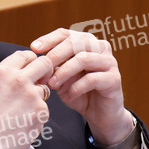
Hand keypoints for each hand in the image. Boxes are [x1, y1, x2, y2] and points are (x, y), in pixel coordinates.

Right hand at [0, 50, 53, 148]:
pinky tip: (24, 121)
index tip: (32, 67)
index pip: (27, 54)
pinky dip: (37, 114)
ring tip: (21, 110)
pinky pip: (44, 107)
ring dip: (38, 97)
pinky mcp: (41, 110)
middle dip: (45, 71)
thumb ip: (10, 76)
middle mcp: (18, 79)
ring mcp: (32, 94)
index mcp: (3, 71)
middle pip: (44, 63)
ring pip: (44, 88)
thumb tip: (29, 69)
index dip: (31, 61)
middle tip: (41, 80)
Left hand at [32, 29, 133, 145]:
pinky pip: (92, 78)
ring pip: (83, 59)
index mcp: (86, 43)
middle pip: (75, 42)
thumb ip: (53, 68)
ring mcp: (109, 62)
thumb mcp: (61, 78)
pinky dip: (76, 87)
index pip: (66, 34)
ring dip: (64, 72)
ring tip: (52, 85)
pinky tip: (69, 96)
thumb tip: (37, 61)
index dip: (49, 39)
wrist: (100, 114)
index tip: (34, 48)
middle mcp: (100, 48)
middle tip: (43, 69)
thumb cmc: (79, 92)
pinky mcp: (114, 79)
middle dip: (55, 55)